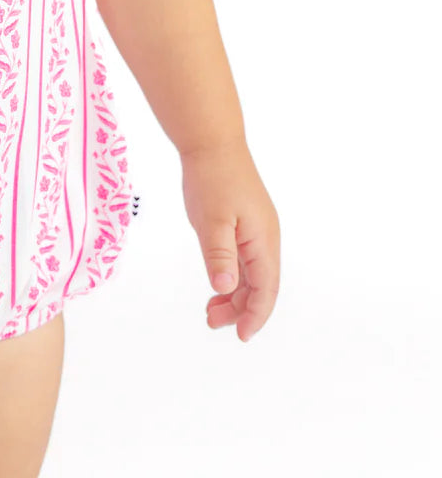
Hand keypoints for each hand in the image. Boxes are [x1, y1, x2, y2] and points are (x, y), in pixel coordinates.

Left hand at [179, 138, 279, 342]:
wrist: (211, 142)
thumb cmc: (212, 178)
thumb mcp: (212, 220)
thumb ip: (219, 255)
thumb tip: (226, 289)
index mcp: (263, 240)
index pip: (266, 289)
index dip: (256, 315)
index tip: (240, 335)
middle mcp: (265, 238)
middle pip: (261, 286)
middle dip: (241, 309)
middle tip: (212, 322)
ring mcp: (256, 230)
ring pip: (251, 274)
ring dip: (235, 295)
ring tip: (210, 311)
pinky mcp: (244, 224)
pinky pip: (243, 260)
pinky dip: (231, 277)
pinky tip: (216, 285)